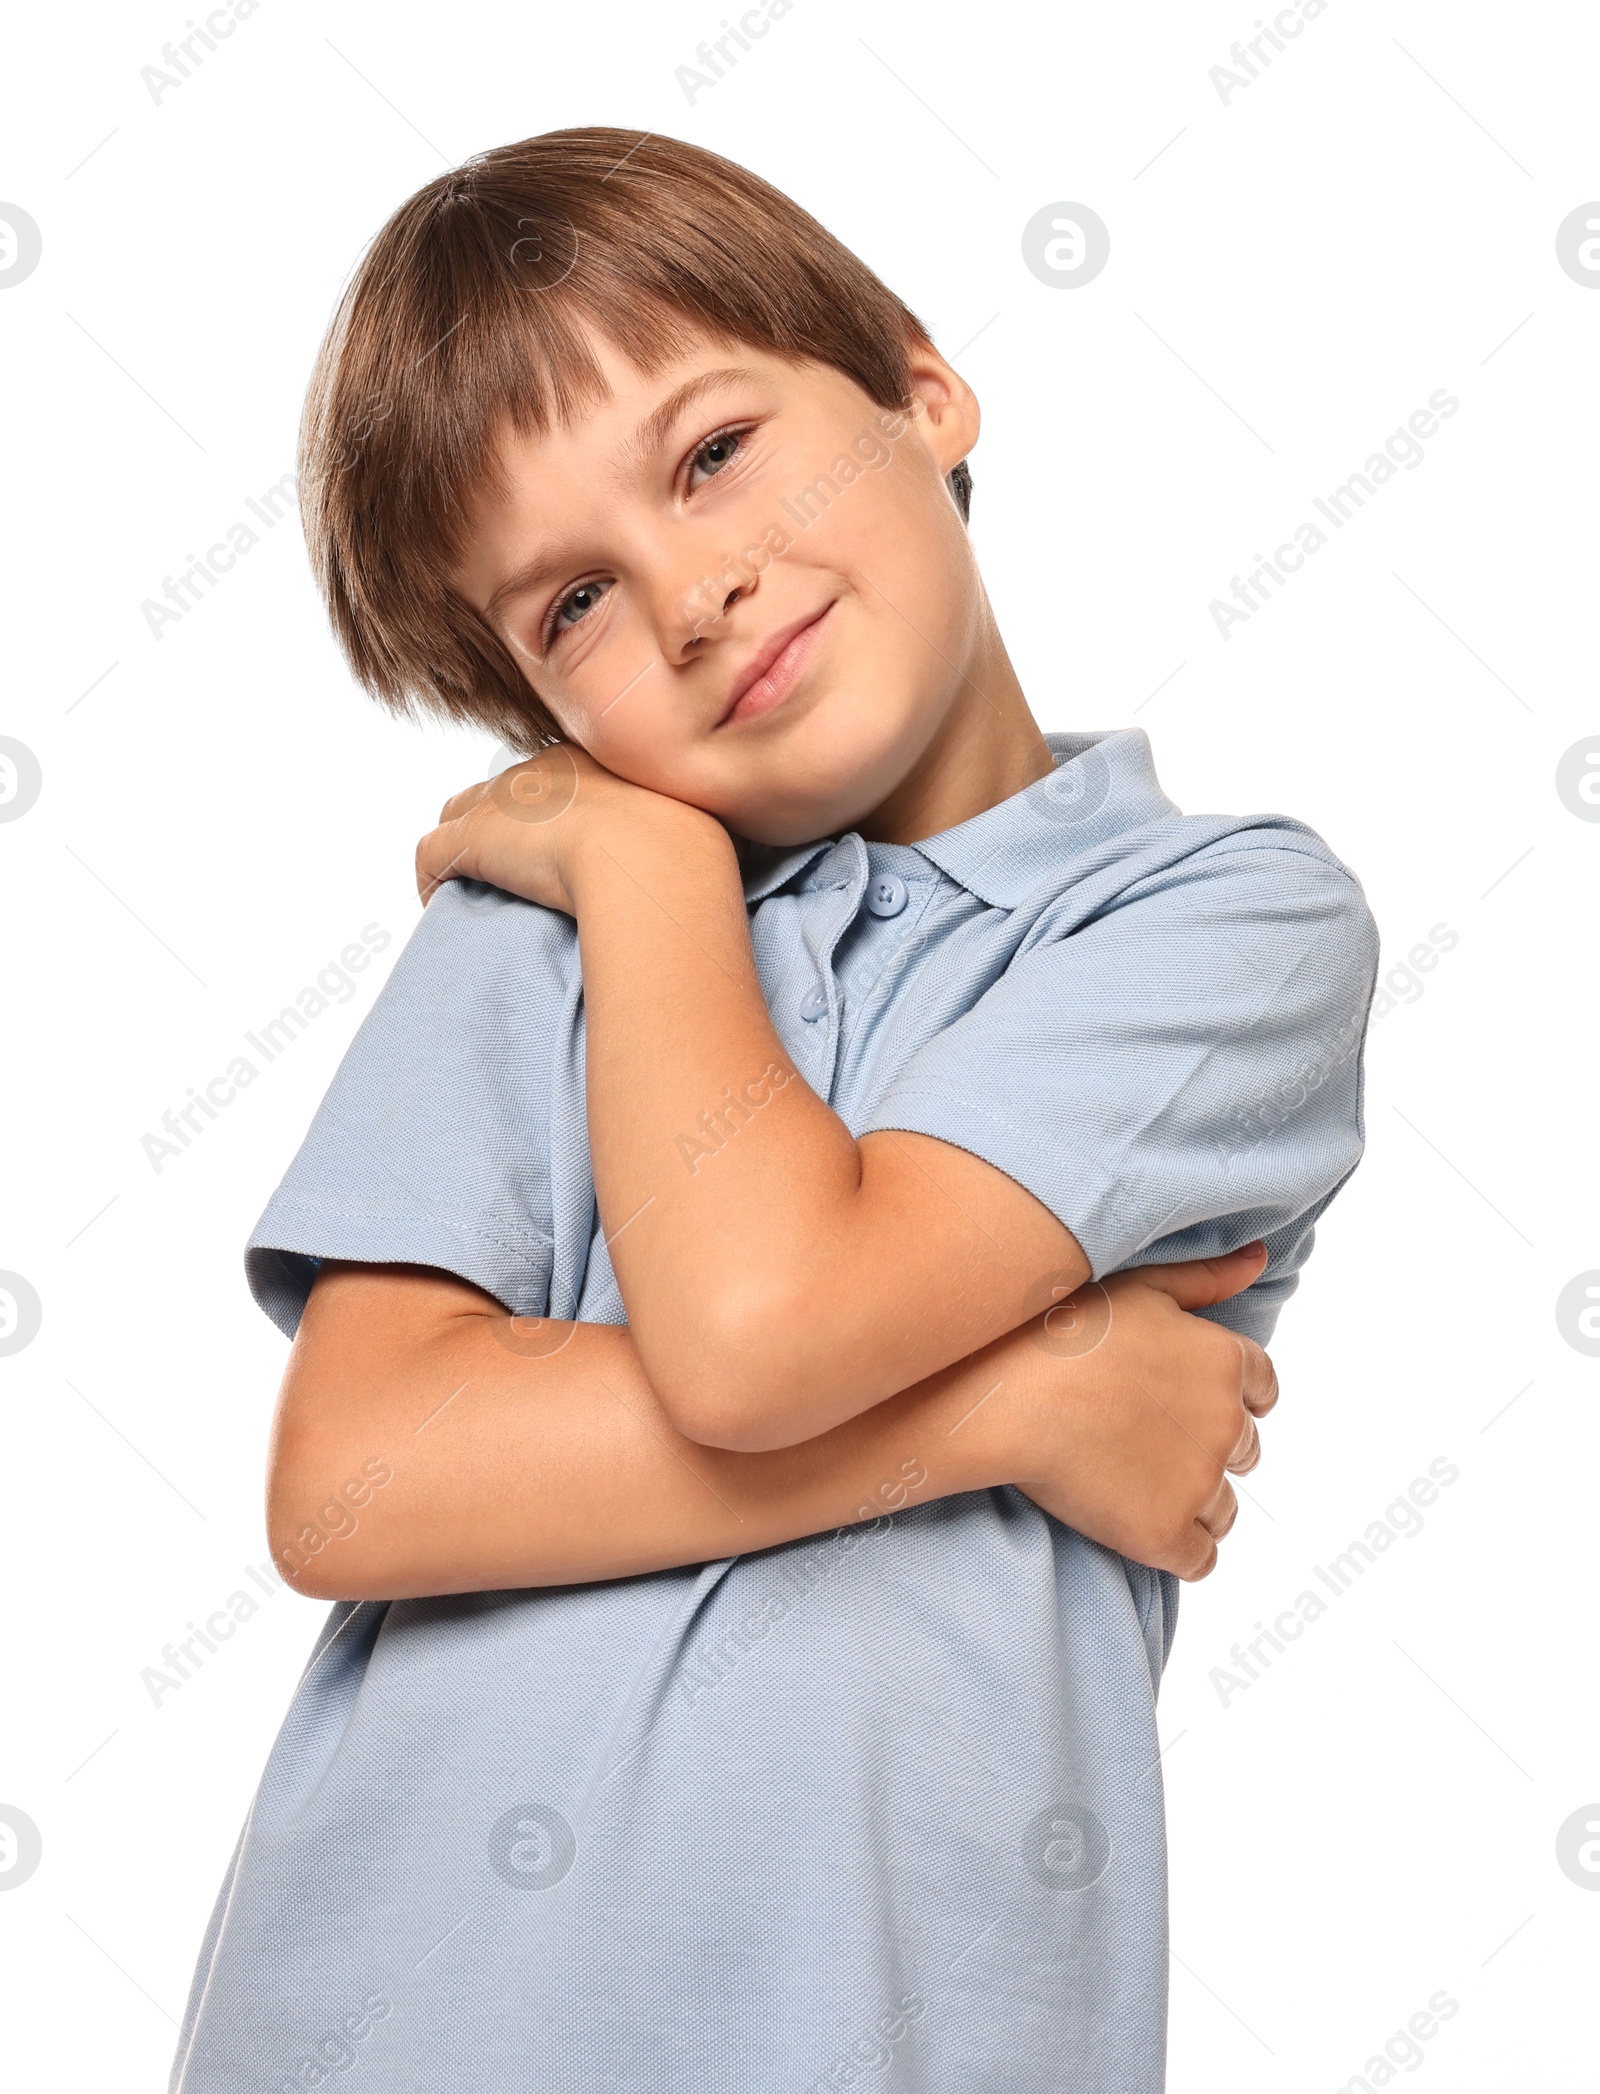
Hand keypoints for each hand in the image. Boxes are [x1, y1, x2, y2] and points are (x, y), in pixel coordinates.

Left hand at [414, 744, 716, 912]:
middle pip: (507, 791)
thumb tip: (713, 877)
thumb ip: (695, 842)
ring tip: (484, 893)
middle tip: (527, 874)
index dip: (559, 815)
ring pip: (463, 816)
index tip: (573, 850)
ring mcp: (504, 802)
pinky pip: (432, 855)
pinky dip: (432, 881)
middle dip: (509, 827)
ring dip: (469, 850)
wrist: (651, 857)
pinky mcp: (473, 838)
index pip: (560, 777)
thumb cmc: (693, 851)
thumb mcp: (702, 831)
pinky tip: (445, 907)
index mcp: (597, 760)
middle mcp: (544, 768)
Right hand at [1003, 1242, 1278, 1579]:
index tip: (1186, 1404)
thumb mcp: (1140, 1285)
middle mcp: (1227, 1425)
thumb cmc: (1061, 1330)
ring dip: (1190, 1501)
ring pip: (1223, 1510)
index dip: (1228, 1399)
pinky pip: (1201, 1560)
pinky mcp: (1165, 1535)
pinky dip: (1177, 1549)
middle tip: (1143, 1440)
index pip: (1262, 1392)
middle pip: (1244, 1452)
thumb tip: (1262, 1259)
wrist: (1005, 1395)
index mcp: (1226, 1363)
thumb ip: (1207, 1277)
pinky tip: (1134, 1522)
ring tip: (1130, 1482)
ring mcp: (1199, 1485)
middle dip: (1206, 1449)